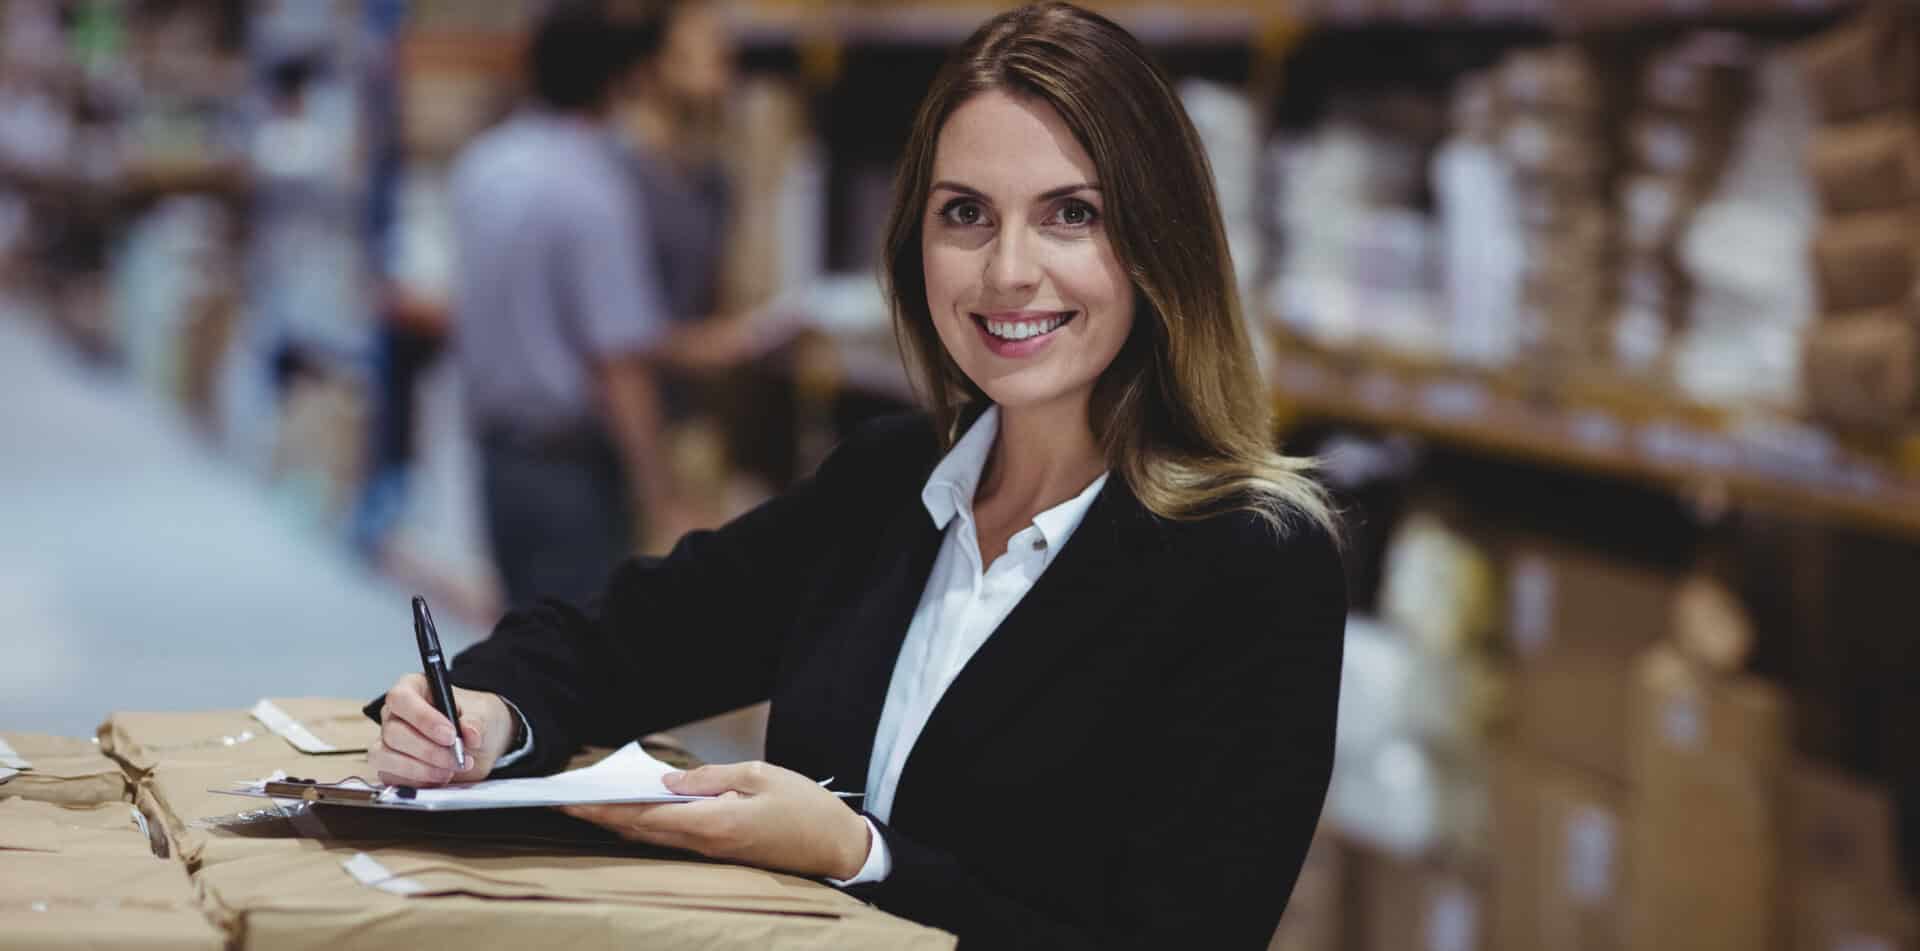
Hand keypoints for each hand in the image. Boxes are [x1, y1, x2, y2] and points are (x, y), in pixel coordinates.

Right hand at [366, 674, 514, 786]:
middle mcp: (395, 714)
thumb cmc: (474, 719)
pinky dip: (416, 782)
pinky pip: (391, 778)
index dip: (423, 718)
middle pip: (394, 732)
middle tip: (456, 758)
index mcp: (413, 689)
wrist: (481, 744)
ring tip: (450, 770)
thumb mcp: (483, 713)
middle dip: (428, 750)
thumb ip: (476, 721)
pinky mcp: (390, 768)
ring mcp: (389, 742)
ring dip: (420, 769)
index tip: (450, 735)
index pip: (401, 698)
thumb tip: (470, 733)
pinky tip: (439, 778)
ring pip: (386, 756)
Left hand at [559, 761, 870, 880]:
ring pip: (653, 837)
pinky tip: (633, 813)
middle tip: (563, 802)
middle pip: (641, 830)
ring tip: (587, 806)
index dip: (605, 808)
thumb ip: (711, 777)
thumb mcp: (761, 776)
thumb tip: (668, 781)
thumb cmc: (806, 807)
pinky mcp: (721, 852)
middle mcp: (705, 843)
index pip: (645, 815)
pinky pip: (673, 839)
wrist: (838, 847)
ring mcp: (713, 852)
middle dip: (600, 817)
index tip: (572, 800)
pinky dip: (646, 825)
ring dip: (619, 822)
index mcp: (714, 823)